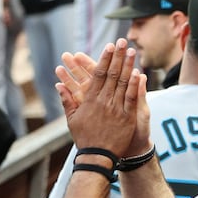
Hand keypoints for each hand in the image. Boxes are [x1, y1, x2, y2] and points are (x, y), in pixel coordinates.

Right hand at [56, 39, 150, 157]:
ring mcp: (116, 108)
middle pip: (112, 74)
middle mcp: (104, 101)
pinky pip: (132, 98)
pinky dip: (135, 85)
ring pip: (123, 82)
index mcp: (90, 99)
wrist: (98, 156)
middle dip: (117, 56)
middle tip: (122, 41)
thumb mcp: (72, 119)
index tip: (109, 47)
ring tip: (132, 51)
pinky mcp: (127, 117)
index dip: (104, 59)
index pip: (98, 74)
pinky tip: (139, 72)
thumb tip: (58, 85)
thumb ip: (67, 100)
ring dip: (128, 65)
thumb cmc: (84, 137)